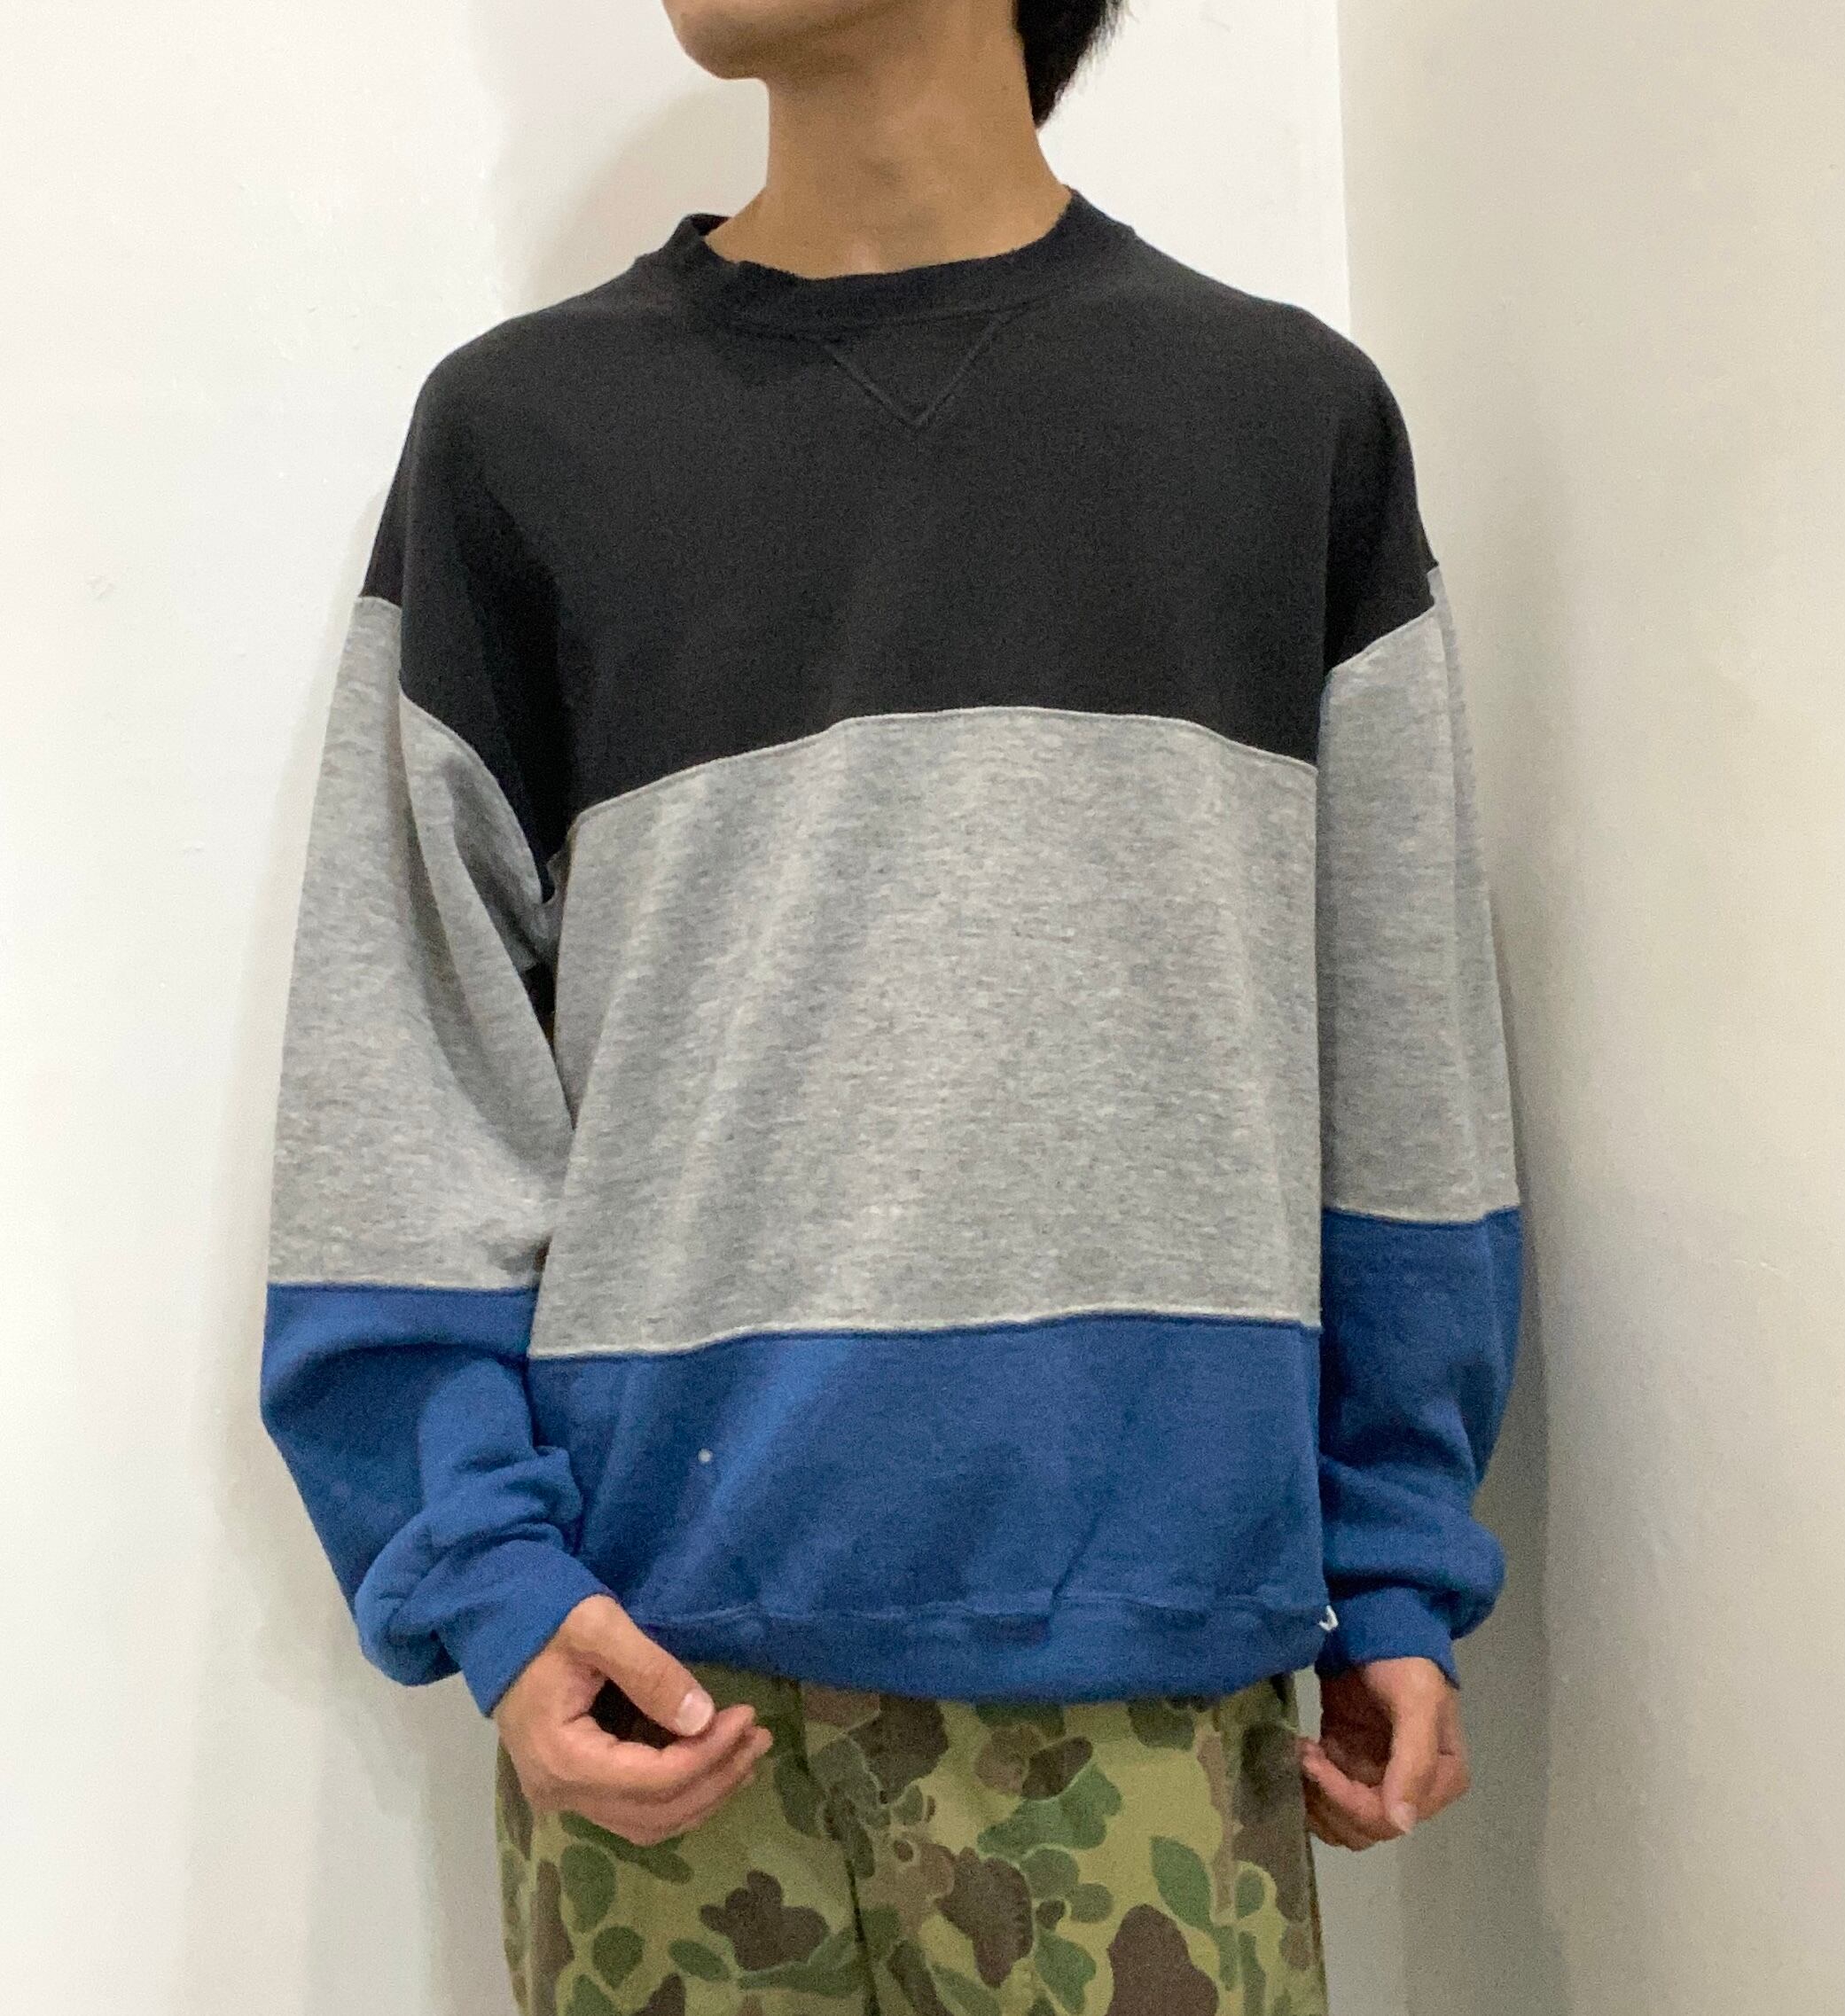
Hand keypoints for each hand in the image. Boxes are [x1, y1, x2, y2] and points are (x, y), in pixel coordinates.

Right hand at [494, 1594, 771, 1843]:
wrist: (495, 1617)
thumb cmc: (544, 1615)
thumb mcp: (599, 1627)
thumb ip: (651, 1672)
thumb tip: (703, 1717)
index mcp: (562, 1758)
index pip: (654, 1780)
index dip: (709, 1754)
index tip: (748, 1717)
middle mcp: (560, 1792)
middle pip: (655, 1812)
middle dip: (716, 1778)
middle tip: (759, 1736)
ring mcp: (563, 1793)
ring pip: (648, 1821)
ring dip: (703, 1792)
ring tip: (746, 1751)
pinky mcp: (573, 1783)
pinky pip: (635, 1807)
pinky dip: (678, 1791)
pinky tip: (710, 1758)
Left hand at [1296, 1656, 1469, 1848]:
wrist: (1375, 1619)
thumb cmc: (1403, 1659)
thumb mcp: (1417, 1703)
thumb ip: (1414, 1762)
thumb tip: (1402, 1825)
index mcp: (1441, 1781)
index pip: (1388, 1820)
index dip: (1346, 1800)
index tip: (1315, 1761)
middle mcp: (1413, 1790)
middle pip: (1364, 1829)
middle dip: (1327, 1801)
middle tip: (1305, 1758)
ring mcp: (1378, 1777)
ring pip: (1343, 1822)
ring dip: (1315, 1799)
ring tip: (1302, 1754)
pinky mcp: (1349, 1762)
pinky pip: (1328, 1797)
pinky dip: (1310, 1785)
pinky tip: (1302, 1750)